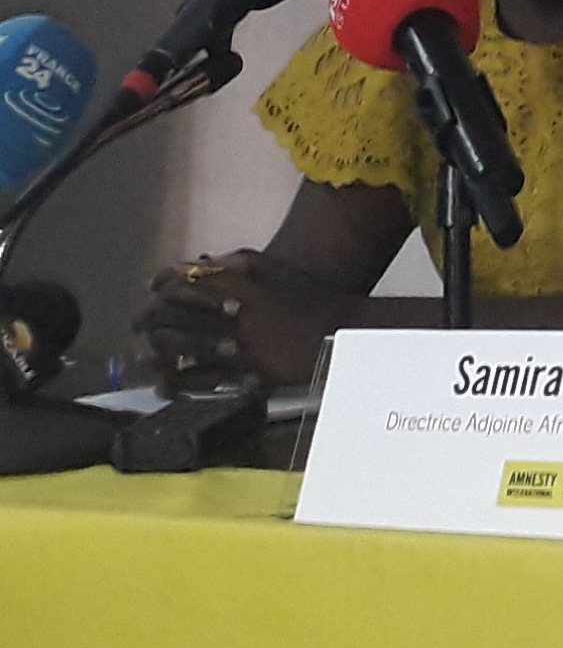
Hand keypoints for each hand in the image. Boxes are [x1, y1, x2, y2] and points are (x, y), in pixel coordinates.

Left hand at [133, 250, 349, 390]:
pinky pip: (202, 381)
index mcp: (239, 285)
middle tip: (138, 324)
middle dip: (148, 319)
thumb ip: (237, 262)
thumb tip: (199, 263)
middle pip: (174, 315)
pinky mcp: (246, 374)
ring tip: (144, 356)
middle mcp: (234, 315)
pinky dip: (177, 384)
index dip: (161, 284)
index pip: (183, 281)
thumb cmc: (307, 297)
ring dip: (156, 352)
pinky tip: (165, 385)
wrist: (339, 333)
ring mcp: (240, 346)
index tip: (152, 288)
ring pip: (181, 349)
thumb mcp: (274, 269)